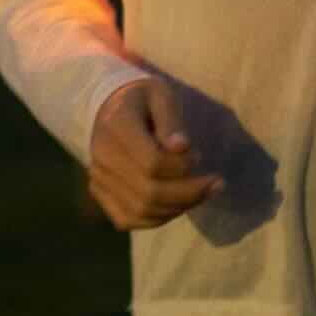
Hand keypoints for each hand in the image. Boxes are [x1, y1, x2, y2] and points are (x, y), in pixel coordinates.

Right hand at [86, 78, 220, 231]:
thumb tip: (182, 148)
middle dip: (190, 193)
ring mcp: (98, 178)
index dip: (183, 166)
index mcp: (116, 125)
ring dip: (179, 207)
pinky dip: (159, 218)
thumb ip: (171, 120)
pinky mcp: (100, 193)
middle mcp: (101, 155)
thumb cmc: (144, 100)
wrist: (111, 109)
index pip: (152, 162)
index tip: (200, 155)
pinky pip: (129, 219)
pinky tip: (179, 203)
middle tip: (216, 184)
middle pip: (148, 192)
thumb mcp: (161, 95)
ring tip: (203, 192)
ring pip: (141, 210)